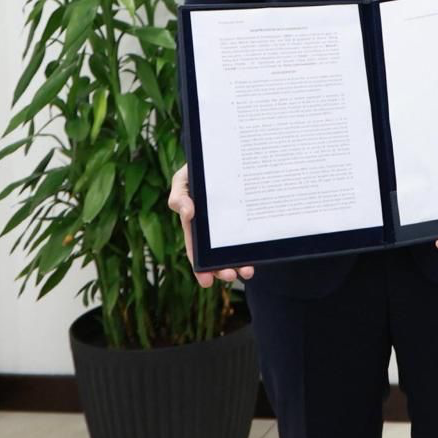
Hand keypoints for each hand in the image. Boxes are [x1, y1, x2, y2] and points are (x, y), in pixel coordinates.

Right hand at [167, 166, 253, 287]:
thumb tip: (187, 213)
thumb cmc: (199, 169)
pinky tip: (257, 256)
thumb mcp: (184, 179)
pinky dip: (251, 248)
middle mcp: (213, 228)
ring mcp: (231, 223)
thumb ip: (180, 196)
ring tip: (247, 272)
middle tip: (231, 276)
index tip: (206, 281)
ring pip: (233, 249)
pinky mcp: (246, 217)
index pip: (196, 250)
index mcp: (195, 223)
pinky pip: (248, 235)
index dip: (200, 267)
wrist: (222, 155)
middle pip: (215, 255)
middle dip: (222, 269)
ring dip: (238, 263)